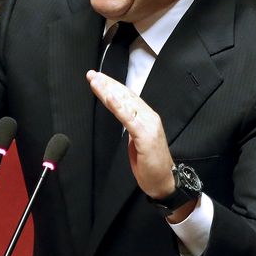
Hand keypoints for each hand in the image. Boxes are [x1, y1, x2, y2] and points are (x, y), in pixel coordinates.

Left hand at [86, 70, 175, 198]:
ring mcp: (148, 125)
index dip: (113, 86)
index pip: (127, 96)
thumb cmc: (150, 163)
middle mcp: (149, 116)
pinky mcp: (145, 135)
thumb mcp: (136, 140)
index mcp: (146, 117)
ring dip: (109, 91)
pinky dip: (119, 106)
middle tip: (92, 75)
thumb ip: (131, 124)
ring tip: (96, 82)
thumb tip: (120, 113)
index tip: (98, 78)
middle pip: (125, 96)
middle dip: (108, 84)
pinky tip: (110, 97)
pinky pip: (129, 118)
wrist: (164, 181)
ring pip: (126, 103)